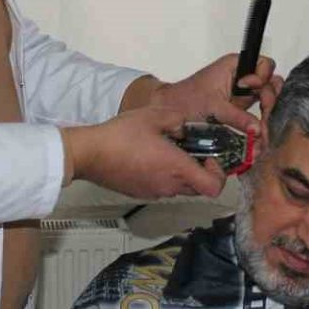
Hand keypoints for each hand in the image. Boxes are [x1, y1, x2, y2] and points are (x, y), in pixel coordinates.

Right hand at [60, 105, 227, 198]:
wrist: (89, 154)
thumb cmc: (121, 135)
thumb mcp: (154, 115)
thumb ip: (177, 119)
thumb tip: (183, 127)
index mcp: (177, 168)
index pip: (214, 187)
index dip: (219, 175)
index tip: (210, 158)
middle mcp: (169, 186)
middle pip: (199, 188)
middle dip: (201, 172)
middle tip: (192, 152)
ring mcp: (153, 192)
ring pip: (179, 188)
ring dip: (181, 174)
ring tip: (167, 151)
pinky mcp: (140, 193)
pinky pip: (161, 187)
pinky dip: (162, 176)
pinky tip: (148, 157)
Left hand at [131, 53, 282, 128]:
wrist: (171, 114)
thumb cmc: (186, 100)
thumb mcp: (214, 107)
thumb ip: (238, 117)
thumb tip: (257, 129)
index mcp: (236, 66)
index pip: (264, 65)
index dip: (261, 76)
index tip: (247, 87)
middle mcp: (242, 78)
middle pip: (270, 83)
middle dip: (269, 98)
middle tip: (263, 111)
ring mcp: (242, 94)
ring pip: (266, 99)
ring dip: (267, 112)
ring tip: (261, 126)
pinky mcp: (240, 109)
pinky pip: (258, 112)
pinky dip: (260, 122)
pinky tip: (258, 133)